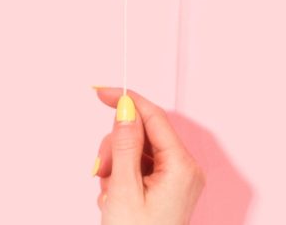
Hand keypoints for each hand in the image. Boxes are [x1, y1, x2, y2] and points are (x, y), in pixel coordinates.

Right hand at [92, 87, 204, 222]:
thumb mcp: (123, 186)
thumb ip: (124, 142)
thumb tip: (125, 107)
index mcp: (182, 167)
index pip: (154, 116)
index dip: (126, 100)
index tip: (100, 92)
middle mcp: (185, 170)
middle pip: (143, 132)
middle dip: (116, 145)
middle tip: (102, 169)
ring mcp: (177, 180)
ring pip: (138, 148)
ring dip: (116, 162)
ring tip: (108, 189)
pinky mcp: (168, 188)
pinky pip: (140, 165)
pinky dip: (122, 173)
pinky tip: (115, 194)